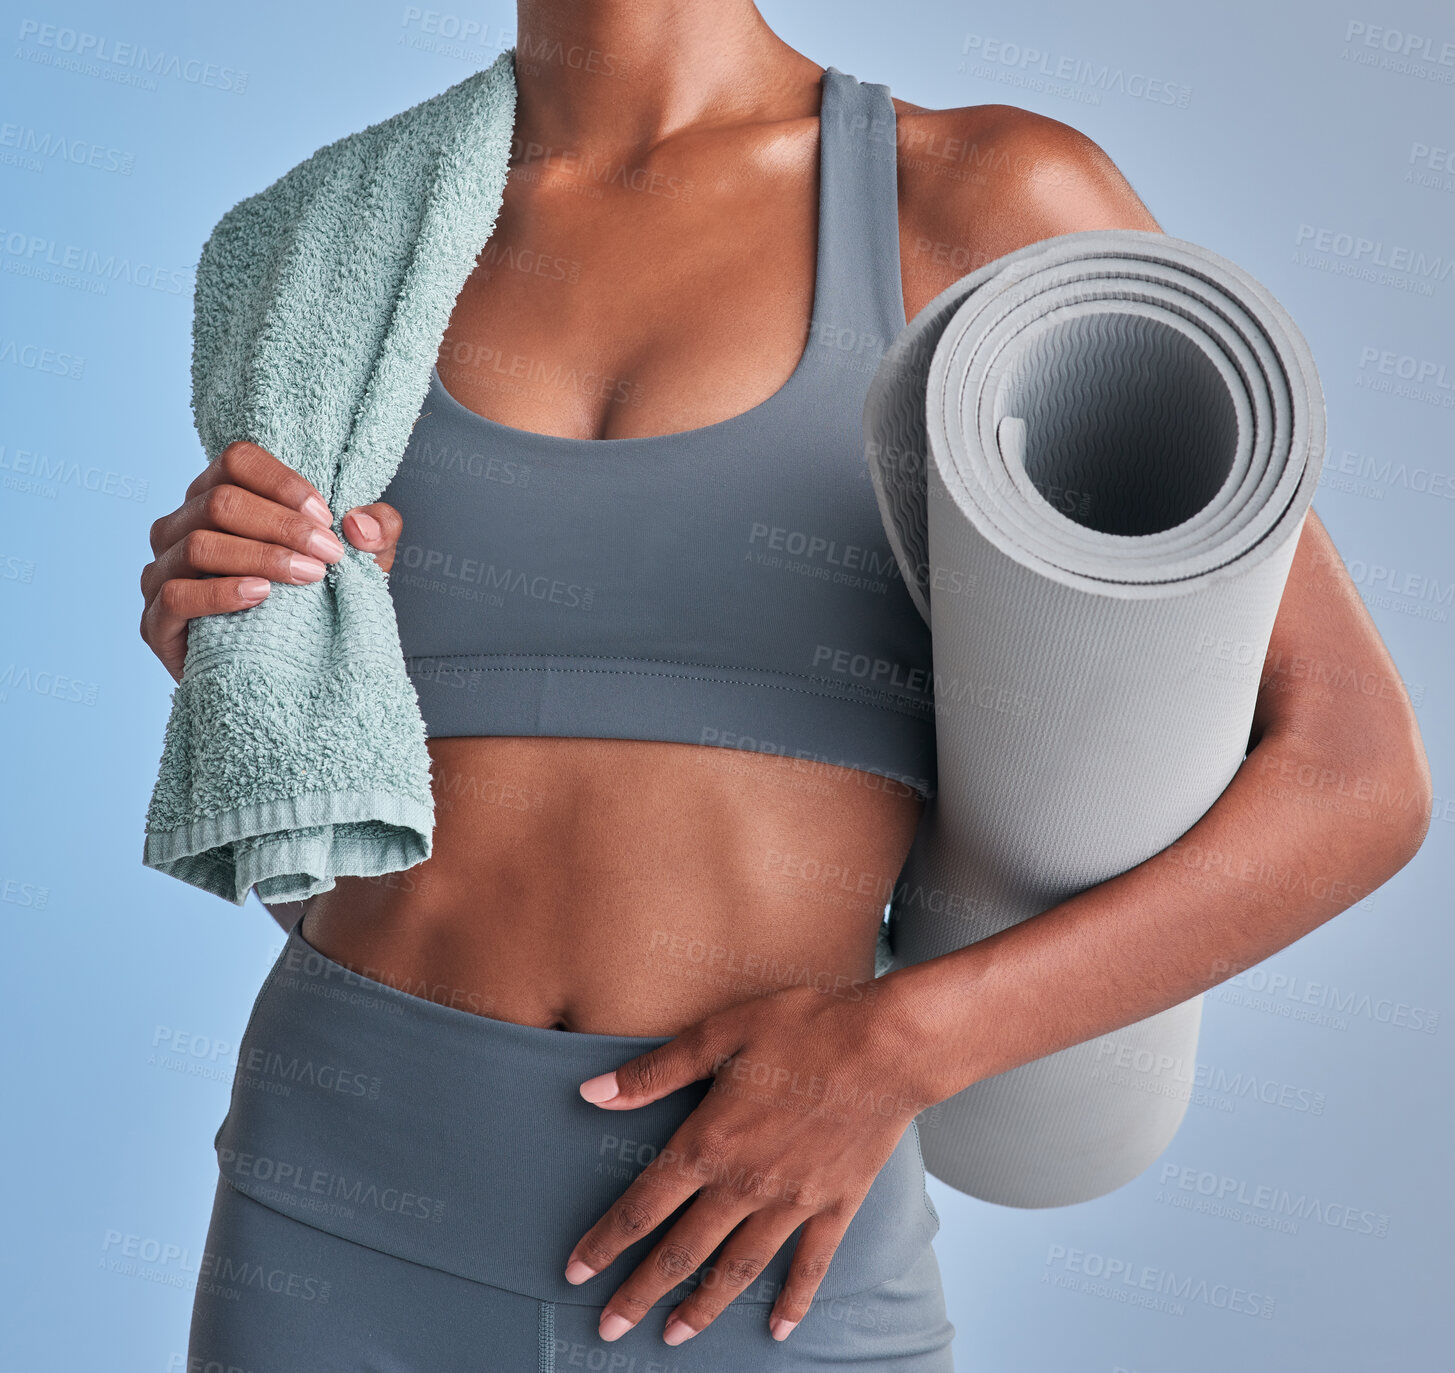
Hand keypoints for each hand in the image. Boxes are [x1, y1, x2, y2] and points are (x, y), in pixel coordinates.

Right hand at [140, 440, 402, 681]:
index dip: (283, 483)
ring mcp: (161, 572)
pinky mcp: (155, 621)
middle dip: (284, 526)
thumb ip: (376, 531)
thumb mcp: (359, 562)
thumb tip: (361, 522)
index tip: (327, 517)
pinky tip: (261, 596)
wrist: (284, 676)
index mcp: (218, 497)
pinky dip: (221, 593)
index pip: (237, 461)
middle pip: (220, 501)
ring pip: (199, 544)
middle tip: (329, 554)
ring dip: (262, 556)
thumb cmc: (313, 604)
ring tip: (309, 576)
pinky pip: (177, 595)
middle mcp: (181, 527)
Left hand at [565, 979, 935, 1345]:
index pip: (643, 1207)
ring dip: (702, 1306)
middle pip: (681, 1251)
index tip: (574, 1272)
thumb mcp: (720, 1033)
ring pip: (738, 1268)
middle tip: (607, 1327)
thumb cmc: (803, 1026)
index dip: (604, 1243)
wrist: (888, 1045)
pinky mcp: (836, 1204)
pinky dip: (793, 1299)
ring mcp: (793, 1201)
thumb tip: (592, 1093)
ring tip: (674, 1337)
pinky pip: (810, 1263)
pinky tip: (778, 1329)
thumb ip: (655, 1072)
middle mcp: (745, 1183)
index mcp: (710, 1141)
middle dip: (639, 1292)